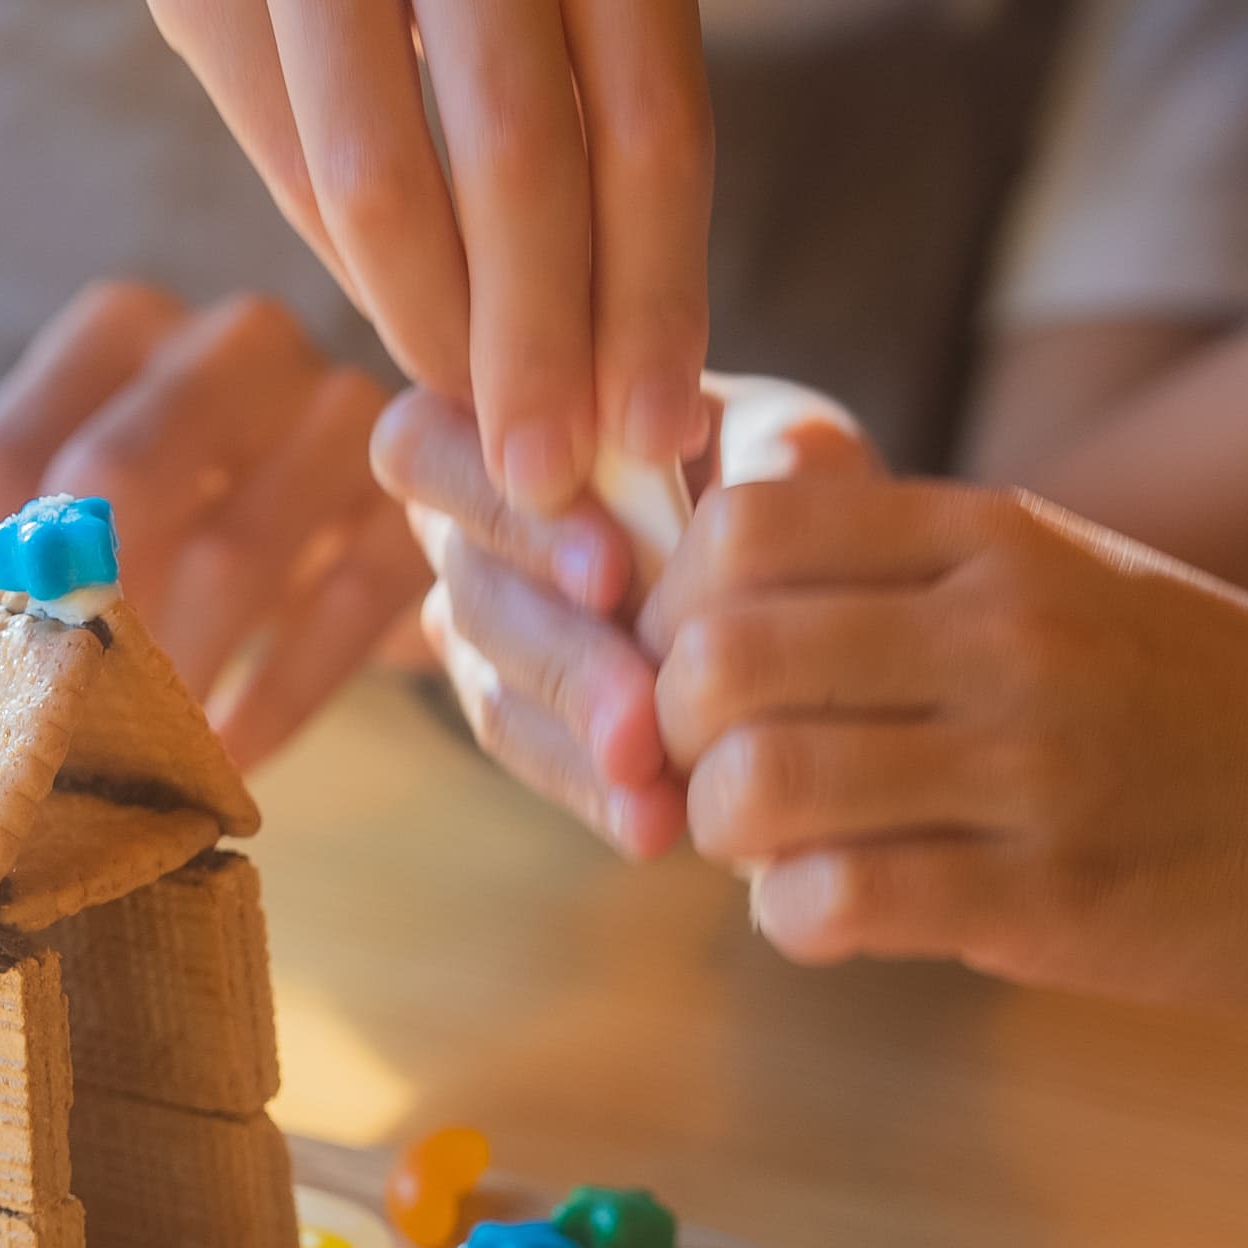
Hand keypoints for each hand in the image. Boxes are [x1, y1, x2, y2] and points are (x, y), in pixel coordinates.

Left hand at [0, 279, 426, 764]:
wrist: (384, 530)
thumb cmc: (198, 536)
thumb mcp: (93, 522)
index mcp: (118, 330)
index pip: (4, 454)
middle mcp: (232, 340)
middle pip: (121, 473)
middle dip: (76, 623)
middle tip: (48, 737)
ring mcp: (341, 407)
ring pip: (238, 547)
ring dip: (177, 678)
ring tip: (139, 770)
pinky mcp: (418, 497)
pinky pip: (343, 604)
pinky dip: (279, 698)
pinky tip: (234, 762)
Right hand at [89, 0, 712, 515]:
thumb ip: (610, 132)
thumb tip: (633, 402)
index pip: (654, 115)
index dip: (655, 298)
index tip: (654, 438)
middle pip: (523, 149)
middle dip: (538, 343)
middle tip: (545, 474)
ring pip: (384, 166)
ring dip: (427, 325)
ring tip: (462, 418)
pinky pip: (280, 148)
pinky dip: (342, 261)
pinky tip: (386, 320)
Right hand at [370, 378, 877, 857]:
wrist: (822, 596)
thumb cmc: (791, 488)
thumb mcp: (799, 455)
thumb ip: (769, 459)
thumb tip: (739, 503)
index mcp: (512, 426)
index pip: (426, 450)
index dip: (500, 511)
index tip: (612, 572)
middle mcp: (473, 526)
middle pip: (469, 585)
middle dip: (561, 650)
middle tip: (639, 708)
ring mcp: (488, 631)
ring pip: (495, 685)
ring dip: (579, 732)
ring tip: (652, 774)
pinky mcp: (520, 719)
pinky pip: (536, 758)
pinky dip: (596, 791)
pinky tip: (656, 821)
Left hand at [638, 479, 1247, 1009]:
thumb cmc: (1214, 710)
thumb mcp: (1074, 579)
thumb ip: (914, 576)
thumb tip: (727, 596)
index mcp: (998, 538)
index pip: (746, 527)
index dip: (676, 607)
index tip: (699, 670)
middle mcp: (1005, 633)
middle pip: (720, 656)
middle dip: (674, 732)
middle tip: (712, 773)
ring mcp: (1029, 766)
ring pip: (759, 785)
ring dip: (729, 835)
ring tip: (776, 851)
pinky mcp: (1047, 899)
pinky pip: (837, 903)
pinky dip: (797, 921)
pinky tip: (839, 917)